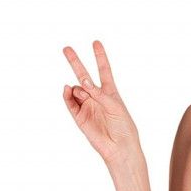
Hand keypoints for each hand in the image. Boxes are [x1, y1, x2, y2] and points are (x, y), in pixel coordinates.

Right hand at [61, 40, 138, 167]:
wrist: (119, 148)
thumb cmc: (124, 127)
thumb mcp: (115, 105)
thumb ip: (99, 93)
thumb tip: (81, 83)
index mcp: (110, 93)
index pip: (104, 71)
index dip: (100, 57)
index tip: (96, 42)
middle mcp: (97, 97)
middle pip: (84, 76)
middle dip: (75, 62)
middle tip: (66, 48)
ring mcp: (87, 106)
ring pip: (77, 90)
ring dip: (78, 88)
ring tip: (84, 94)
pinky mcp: (79, 117)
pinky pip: (70, 103)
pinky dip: (67, 95)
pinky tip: (67, 89)